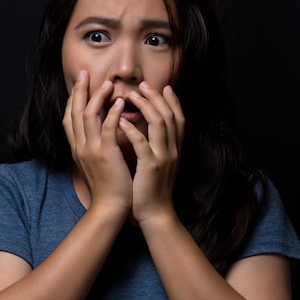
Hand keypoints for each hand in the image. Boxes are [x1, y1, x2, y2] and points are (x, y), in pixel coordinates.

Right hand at [63, 70, 132, 215]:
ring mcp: (91, 150)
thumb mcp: (95, 164)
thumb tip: (100, 131)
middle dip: (78, 91)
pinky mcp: (106, 154)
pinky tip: (119, 102)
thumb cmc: (107, 187)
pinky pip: (106, 129)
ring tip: (107, 83)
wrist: (110, 208)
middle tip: (84, 73)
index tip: (78, 85)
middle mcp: (80, 147)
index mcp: (77, 148)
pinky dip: (112, 113)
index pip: (69, 118)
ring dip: (97, 97)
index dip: (72, 100)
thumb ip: (94, 146)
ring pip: (88, 116)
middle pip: (74, 112)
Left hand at [119, 81, 184, 223]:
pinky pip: (142, 144)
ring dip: (146, 106)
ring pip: (159, 124)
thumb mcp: (158, 164)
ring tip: (131, 95)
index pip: (178, 118)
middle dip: (157, 97)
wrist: (154, 214)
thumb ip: (156, 147)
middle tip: (143, 85)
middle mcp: (172, 150)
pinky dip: (132, 131)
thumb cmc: (150, 189)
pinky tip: (120, 122)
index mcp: (174, 149)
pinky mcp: (151, 167)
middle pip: (169, 115)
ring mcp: (163, 158)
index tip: (164, 86)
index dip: (173, 101)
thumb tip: (147, 130)